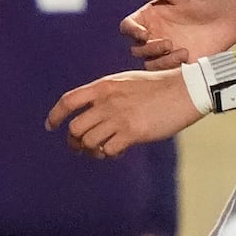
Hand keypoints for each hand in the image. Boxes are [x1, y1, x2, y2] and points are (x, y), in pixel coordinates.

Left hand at [46, 68, 203, 157]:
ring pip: (89, 141)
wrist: (185, 90)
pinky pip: (109, 150)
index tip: (51, 126)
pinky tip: (117, 150)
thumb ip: (106, 94)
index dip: (55, 115)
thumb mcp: (125, 81)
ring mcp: (119, 118)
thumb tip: (91, 112)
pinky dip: (109, 154)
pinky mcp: (133, 133)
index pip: (68, 101)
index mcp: (103, 86)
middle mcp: (106, 102)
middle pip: (75, 127)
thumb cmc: (157, 86)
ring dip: (91, 150)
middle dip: (73, 141)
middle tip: (78, 147)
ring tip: (100, 150)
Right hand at [120, 0, 235, 68]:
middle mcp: (155, 34)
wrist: (231, 15)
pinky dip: (171, 67)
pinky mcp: (180, 61)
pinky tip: (186, 56)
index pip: (128, 27)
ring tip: (181, 52)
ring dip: (159, 60)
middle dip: (147, 48)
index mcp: (151, 17)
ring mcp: (167, 49)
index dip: (131, 31)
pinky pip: (166, 71)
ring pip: (149, 62)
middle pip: (136, 48)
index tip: (144, 34)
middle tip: (167, 43)